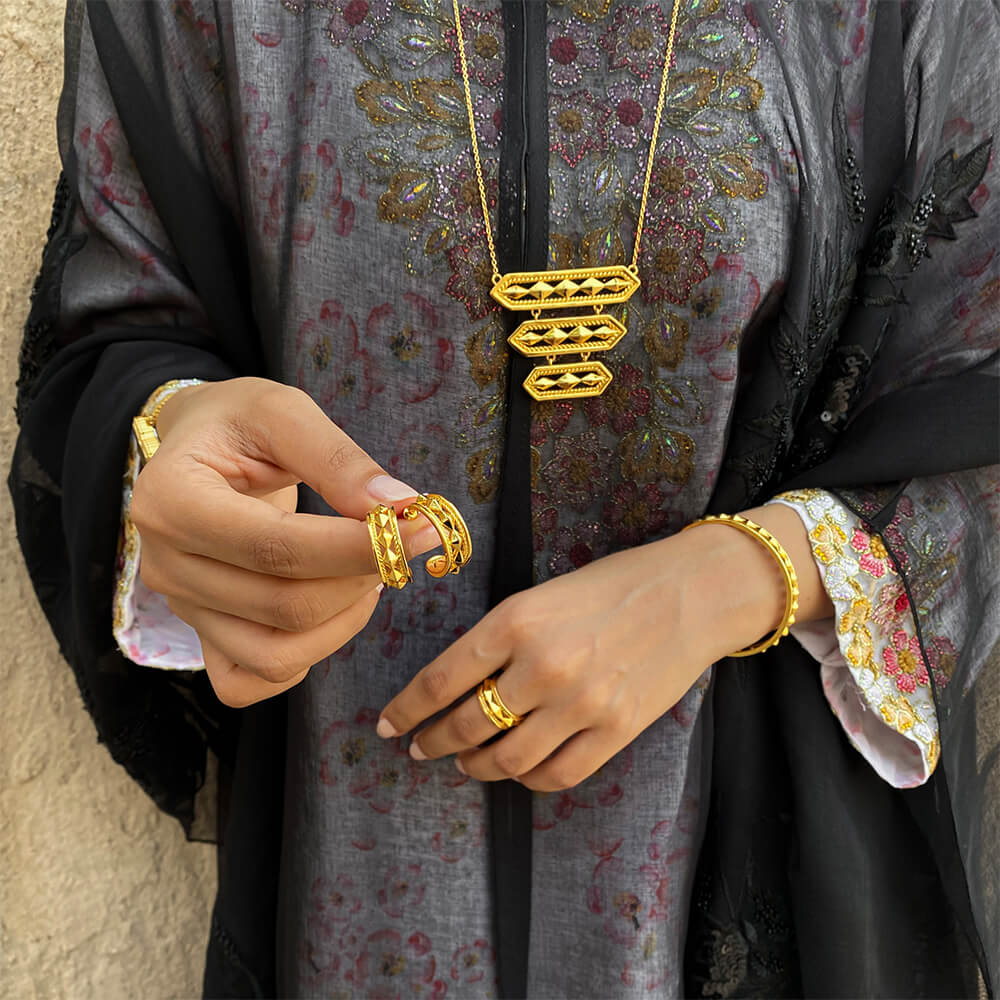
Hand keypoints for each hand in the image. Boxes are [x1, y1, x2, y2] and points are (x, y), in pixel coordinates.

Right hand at [131, 377, 438, 706]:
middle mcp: (165, 565)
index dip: (355, 548)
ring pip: (274, 655)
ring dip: (343, 623)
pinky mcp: (201, 634)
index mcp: (171, 500)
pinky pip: (249, 681)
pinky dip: (303, 660)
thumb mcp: (283, 411)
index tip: (418, 530)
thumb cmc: (238, 421)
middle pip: (282, 606)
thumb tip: (399, 506)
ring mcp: (180, 608)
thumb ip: (338, 458)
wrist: (197, 444)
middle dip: (361, 578)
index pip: (275, 547)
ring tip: (371, 574)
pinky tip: (333, 610)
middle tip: (402, 544)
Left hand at [376, 504, 831, 790]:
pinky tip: (519, 769)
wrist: (691, 591)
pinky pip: (556, 775)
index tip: (391, 725)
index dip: (408, 709)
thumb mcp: (542, 595)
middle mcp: (542, 666)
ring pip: (508, 759)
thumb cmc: (612, 583)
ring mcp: (581, 704)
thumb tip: (459, 684)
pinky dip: (528, 779)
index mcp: (516, 621)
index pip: (441, 680)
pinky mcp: (616, 730)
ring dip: (477, 765)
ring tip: (466, 762)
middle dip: (435, 741)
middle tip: (422, 748)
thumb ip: (500, 639)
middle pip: (467, 725)